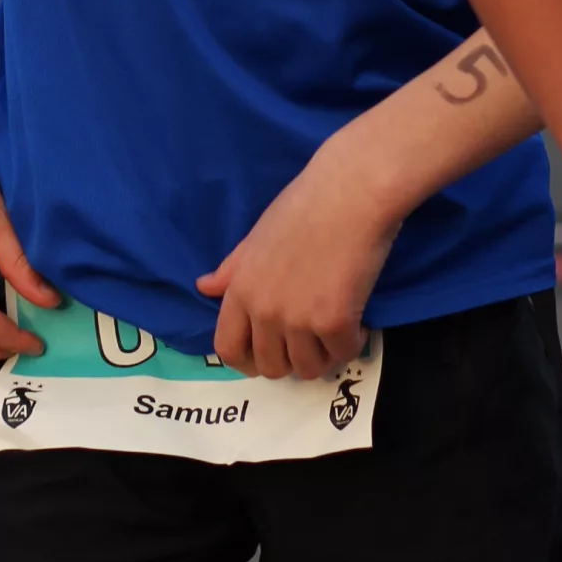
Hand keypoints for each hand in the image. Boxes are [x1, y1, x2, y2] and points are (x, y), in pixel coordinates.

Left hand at [197, 136, 399, 380]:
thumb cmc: (304, 206)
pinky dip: (352, 342)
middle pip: (270, 367)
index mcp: (240, 289)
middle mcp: (263, 310)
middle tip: (310, 337)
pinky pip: (342, 355)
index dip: (246, 362)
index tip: (266, 355)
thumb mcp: (257, 237)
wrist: (349, 192)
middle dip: (291, 359)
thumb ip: (232, 269)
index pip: (227, 349)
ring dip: (323, 354)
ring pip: (308, 369)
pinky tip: (357, 320)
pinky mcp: (334, 322)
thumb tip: (204, 287)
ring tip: (334, 326)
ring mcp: (298, 319)